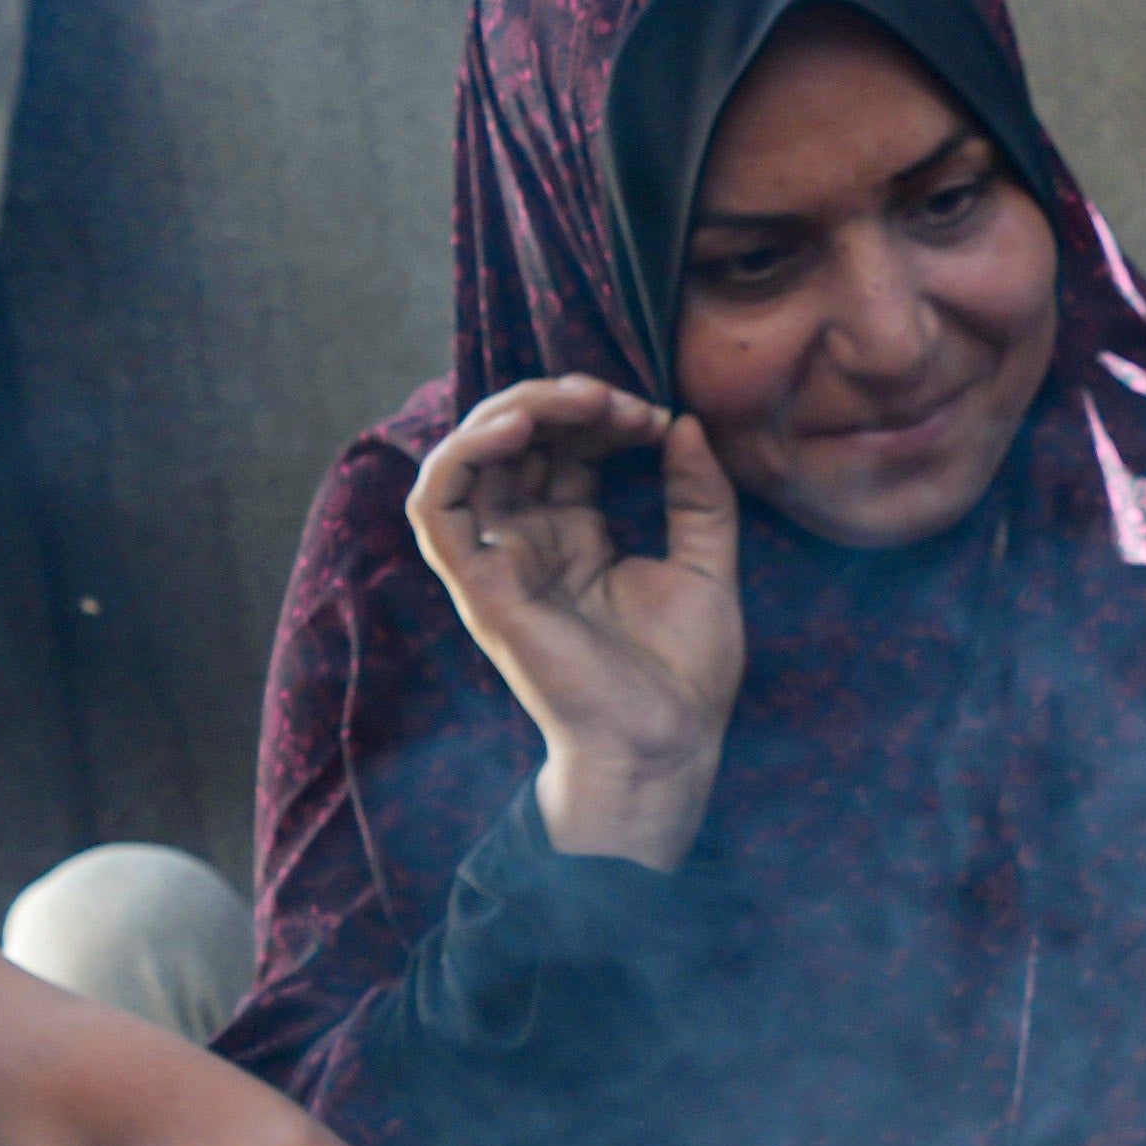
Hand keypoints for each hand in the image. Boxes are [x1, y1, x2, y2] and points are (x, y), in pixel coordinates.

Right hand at [405, 374, 745, 865]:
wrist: (666, 746)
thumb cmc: (685, 675)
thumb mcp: (708, 565)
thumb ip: (699, 495)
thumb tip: (685, 422)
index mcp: (576, 536)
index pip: (564, 448)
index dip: (600, 416)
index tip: (656, 417)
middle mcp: (529, 542)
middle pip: (514, 442)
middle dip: (561, 402)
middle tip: (619, 400)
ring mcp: (498, 562)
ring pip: (468, 458)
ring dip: (513, 411)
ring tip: (576, 400)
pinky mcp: (477, 586)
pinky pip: (437, 508)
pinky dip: (461, 456)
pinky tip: (514, 428)